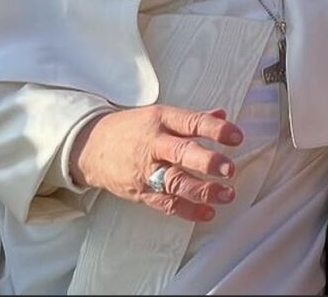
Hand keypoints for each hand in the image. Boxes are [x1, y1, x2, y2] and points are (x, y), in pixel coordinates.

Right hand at [70, 104, 242, 221]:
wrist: (90, 147)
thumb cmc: (130, 129)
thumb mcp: (159, 115)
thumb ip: (192, 119)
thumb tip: (222, 116)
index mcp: (161, 120)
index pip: (192, 122)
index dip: (216, 129)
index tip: (237, 136)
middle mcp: (154, 144)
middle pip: (182, 153)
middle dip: (207, 162)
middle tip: (229, 169)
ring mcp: (147, 170)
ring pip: (176, 182)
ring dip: (203, 191)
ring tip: (227, 194)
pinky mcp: (141, 192)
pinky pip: (166, 204)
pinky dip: (188, 210)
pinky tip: (207, 212)